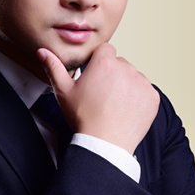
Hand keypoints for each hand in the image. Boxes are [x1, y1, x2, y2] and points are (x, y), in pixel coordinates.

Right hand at [37, 43, 159, 154]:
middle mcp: (126, 68)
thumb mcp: (63, 91)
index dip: (98, 62)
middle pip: (119, 64)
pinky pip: (145, 91)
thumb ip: (53, 68)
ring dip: (125, 86)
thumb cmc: (84, 118)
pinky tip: (125, 110)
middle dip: (111, 74)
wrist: (104, 144)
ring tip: (113, 104)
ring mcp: (141, 83)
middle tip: (101, 94)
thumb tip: (43, 52)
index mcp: (104, 63)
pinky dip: (137, 98)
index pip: (104, 50)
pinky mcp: (152, 97)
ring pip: (133, 77)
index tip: (94, 76)